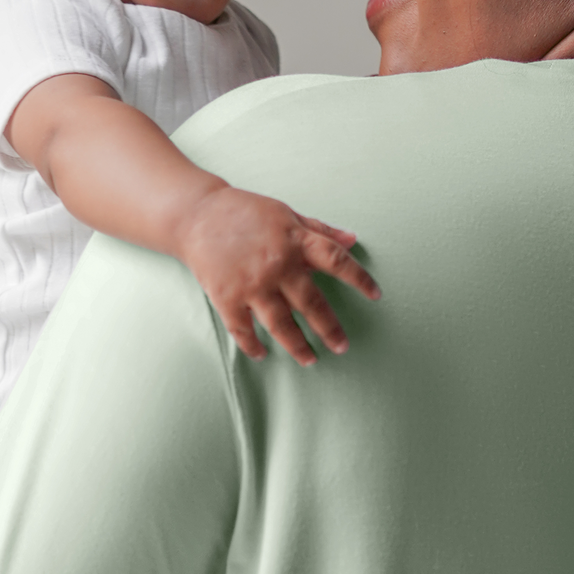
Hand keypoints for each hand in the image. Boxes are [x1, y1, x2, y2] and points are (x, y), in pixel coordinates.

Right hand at [174, 187, 380, 365]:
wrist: (197, 214)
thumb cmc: (246, 212)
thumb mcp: (287, 214)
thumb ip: (320, 230)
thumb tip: (352, 240)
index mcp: (296, 241)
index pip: (336, 262)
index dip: (359, 279)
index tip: (376, 295)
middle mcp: (277, 265)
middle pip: (312, 303)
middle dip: (330, 329)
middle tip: (342, 347)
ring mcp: (252, 284)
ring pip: (281, 325)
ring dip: (298, 346)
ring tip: (311, 360)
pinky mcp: (226, 297)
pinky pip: (243, 330)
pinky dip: (252, 346)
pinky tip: (262, 355)